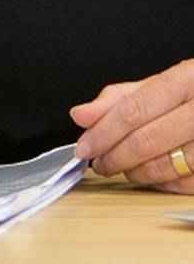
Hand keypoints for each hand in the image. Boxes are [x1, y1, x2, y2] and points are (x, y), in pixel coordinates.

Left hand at [71, 62, 193, 191]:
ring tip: (122, 167)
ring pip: (166, 166)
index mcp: (188, 79)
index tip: (84, 147)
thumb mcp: (164, 85)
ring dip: (135, 173)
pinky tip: (153, 175)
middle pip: (147, 140)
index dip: (103, 132)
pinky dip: (162, 183)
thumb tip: (81, 115)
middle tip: (98, 163)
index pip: (134, 110)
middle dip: (114, 157)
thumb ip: (121, 99)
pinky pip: (186, 183)